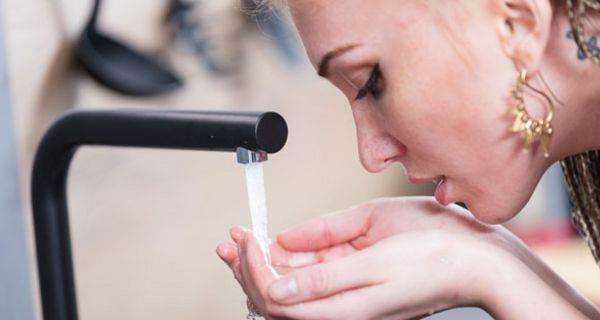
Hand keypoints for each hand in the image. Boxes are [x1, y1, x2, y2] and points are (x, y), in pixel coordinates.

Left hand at [218, 197, 597, 318]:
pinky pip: (311, 280)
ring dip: (261, 265)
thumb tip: (277, 282)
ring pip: (290, 288)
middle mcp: (339, 310)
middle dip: (246, 267)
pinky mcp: (353, 286)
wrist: (475, 262)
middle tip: (229, 239)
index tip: (243, 235)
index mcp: (342, 309)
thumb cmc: (436, 257)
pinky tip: (276, 247)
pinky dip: (287, 263)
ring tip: (240, 241)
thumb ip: (323, 275)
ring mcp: (346, 299)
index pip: (276, 296)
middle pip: (277, 297)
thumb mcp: (376, 259)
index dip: (252, 266)